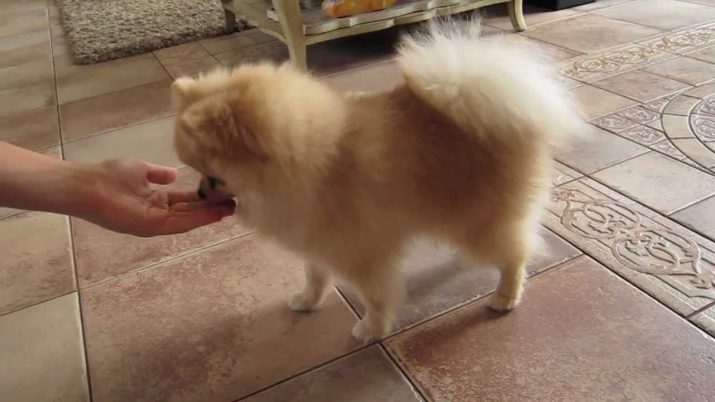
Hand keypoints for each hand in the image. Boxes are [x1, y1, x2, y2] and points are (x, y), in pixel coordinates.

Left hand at [81, 158, 234, 236]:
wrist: (88, 186)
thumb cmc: (110, 175)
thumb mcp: (140, 169)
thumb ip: (158, 174)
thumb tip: (174, 175)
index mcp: (155, 200)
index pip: (184, 201)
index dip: (203, 197)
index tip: (222, 191)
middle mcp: (158, 213)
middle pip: (191, 211)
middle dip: (213, 208)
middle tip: (235, 202)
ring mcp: (156, 222)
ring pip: (190, 219)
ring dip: (211, 215)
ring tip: (232, 208)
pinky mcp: (153, 226)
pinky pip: (181, 222)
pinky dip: (199, 219)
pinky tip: (216, 213)